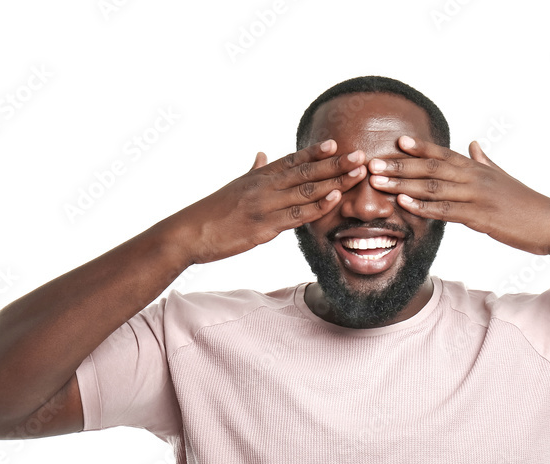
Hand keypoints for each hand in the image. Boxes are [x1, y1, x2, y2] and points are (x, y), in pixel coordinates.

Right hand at [170, 140, 366, 264]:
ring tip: (357, 174)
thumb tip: (262, 153)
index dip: (314, 153)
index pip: (291, 161)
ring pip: (306, 191)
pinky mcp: (264, 228)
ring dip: (334, 182)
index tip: (335, 144)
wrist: (189, 232)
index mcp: (258, 177)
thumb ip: (254, 170)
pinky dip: (317, 207)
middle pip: (305, 172)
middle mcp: (264, 187)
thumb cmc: (212, 212)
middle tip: (360, 156)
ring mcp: (265, 206)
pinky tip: (334, 198)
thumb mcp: (235, 186)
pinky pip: (297, 216)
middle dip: (334, 164)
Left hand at [367, 136, 549, 255]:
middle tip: (372, 163)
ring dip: (403, 185)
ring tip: (378, 183)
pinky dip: (423, 207)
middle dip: (400, 166)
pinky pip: (446, 211)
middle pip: (431, 168)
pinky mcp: (480, 218)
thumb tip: (473, 143)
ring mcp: (476, 197)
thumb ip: (484, 161)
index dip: (420, 147)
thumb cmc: (526, 203)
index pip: (444, 154)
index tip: (397, 141)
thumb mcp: (503, 177)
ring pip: (434, 188)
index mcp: (478, 169)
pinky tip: (405, 205)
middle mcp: (475, 178)